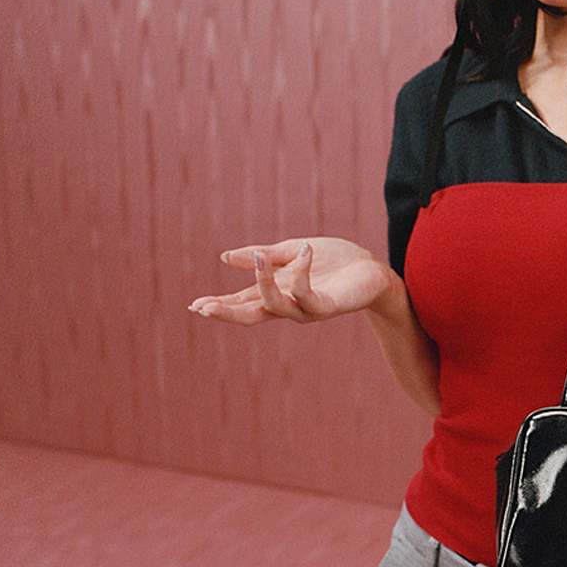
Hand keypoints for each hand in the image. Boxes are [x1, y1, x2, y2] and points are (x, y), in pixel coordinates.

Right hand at [187, 237, 395, 325]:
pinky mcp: (327, 306)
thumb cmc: (335, 261)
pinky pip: (308, 295)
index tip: (194, 305)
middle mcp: (289, 305)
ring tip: (258, 256)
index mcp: (278, 291)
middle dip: (227, 312)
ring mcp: (307, 309)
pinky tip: (303, 253)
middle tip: (203, 307)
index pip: (242, 301)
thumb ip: (262, 255)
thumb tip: (225, 257)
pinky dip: (302, 273)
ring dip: (263, 282)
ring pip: (275, 306)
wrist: (372, 270)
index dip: (219, 303)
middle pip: (251, 314)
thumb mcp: (292, 252)